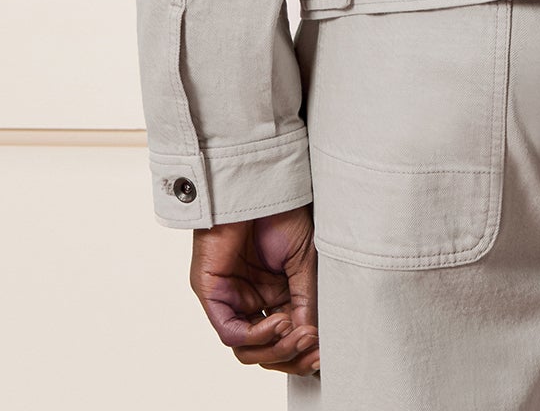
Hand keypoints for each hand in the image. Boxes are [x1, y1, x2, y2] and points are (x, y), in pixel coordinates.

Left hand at [188, 204, 320, 375]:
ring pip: (249, 349)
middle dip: (294, 355)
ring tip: (300, 333)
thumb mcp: (305, 262)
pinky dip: (257, 336)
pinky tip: (280, 322)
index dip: (306, 350)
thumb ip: (307, 301)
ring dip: (278, 349)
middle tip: (315, 347)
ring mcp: (231, 299)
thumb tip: (314, 340)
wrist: (259, 184)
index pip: (287, 338)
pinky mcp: (212, 294)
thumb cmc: (282, 212)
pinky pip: (231, 332)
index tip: (327, 350)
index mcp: (276, 294)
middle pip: (268, 350)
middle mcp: (253, 300)